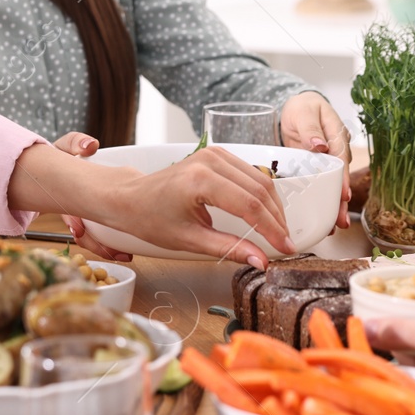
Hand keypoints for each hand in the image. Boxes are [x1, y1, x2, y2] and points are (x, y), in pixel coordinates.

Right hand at [49, 133, 132, 260]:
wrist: (56, 171)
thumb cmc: (64, 159)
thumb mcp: (64, 147)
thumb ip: (76, 142)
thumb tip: (91, 146)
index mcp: (65, 196)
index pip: (68, 212)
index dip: (72, 223)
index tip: (77, 230)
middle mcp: (72, 210)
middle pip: (80, 233)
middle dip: (93, 243)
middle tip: (110, 252)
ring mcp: (81, 217)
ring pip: (90, 239)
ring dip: (103, 248)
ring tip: (121, 255)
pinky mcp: (93, 219)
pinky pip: (98, 237)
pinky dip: (108, 245)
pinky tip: (122, 252)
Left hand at [100, 147, 293, 267]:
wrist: (130, 198)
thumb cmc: (150, 217)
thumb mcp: (189, 239)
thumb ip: (228, 249)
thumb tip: (260, 260)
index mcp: (200, 180)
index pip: (249, 205)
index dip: (272, 229)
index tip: (285, 248)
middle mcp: (210, 161)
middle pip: (260, 190)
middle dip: (277, 219)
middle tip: (285, 244)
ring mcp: (214, 155)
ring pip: (260, 179)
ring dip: (273, 207)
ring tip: (278, 232)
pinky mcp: (217, 156)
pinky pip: (250, 173)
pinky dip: (262, 195)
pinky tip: (266, 214)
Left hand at [280, 91, 352, 229]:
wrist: (297, 108)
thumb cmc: (302, 108)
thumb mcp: (304, 113)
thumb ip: (311, 129)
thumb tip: (320, 145)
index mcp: (336, 134)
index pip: (341, 158)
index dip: (343, 178)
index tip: (343, 195)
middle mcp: (336, 150)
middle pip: (341, 177)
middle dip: (341, 200)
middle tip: (340, 221)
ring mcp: (328, 161)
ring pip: (333, 185)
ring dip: (334, 205)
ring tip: (333, 226)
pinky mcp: (317, 168)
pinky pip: (322, 186)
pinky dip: (322, 200)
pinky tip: (322, 218)